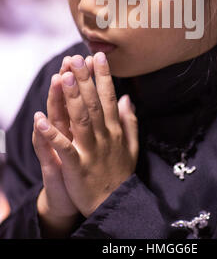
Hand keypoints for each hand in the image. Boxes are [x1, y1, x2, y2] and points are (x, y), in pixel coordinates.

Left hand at [34, 52, 138, 217]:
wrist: (114, 203)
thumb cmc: (120, 172)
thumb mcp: (131, 144)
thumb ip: (129, 120)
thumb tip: (127, 98)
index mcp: (114, 129)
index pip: (108, 97)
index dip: (103, 76)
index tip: (98, 56)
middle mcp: (103, 135)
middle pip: (93, 103)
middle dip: (85, 79)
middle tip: (77, 58)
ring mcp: (90, 150)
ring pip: (80, 119)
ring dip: (72, 98)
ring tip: (63, 76)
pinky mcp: (76, 165)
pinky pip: (64, 147)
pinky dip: (52, 134)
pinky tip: (41, 120)